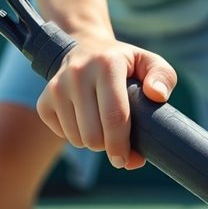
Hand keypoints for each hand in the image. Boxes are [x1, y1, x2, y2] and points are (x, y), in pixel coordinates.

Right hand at [36, 35, 176, 169]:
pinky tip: (84, 118)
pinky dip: (75, 135)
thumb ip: (163, 77)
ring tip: (101, 124)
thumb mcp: (149, 62)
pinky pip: (61, 135)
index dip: (121, 144)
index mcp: (107, 64)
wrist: (85, 47)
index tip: (126, 160)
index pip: (114, 115)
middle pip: (93, 134)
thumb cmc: (124, 63)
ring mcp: (56, 86)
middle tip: (117, 139)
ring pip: (77, 139)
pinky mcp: (43, 100)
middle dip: (108, 146)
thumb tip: (157, 96)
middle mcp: (78, 73)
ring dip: (92, 141)